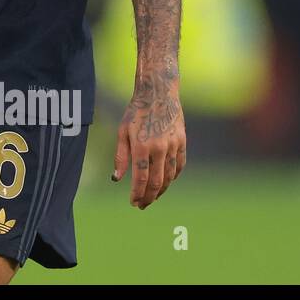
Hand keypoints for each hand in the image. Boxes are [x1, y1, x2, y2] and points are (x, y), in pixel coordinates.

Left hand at [113, 81, 185, 208]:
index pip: (141, 177)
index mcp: (141, 145)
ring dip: (161, 190)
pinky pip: (180, 165)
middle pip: (157, 181)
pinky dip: (173, 177)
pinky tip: (166, 182)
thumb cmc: (136, 112)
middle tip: (142, 205)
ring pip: (169, 176)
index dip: (137, 193)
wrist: (158, 93)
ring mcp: (173, 145)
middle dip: (149, 197)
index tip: (133, 203)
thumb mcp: (122, 132)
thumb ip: (120, 157)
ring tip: (153, 197)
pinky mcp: (182, 142)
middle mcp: (159, 147)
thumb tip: (116, 179)